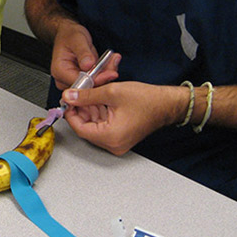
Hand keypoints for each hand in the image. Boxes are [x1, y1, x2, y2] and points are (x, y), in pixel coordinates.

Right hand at [51, 23, 120, 89]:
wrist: (69, 34)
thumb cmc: (70, 36)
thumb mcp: (77, 40)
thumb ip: (83, 53)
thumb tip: (88, 65)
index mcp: (60, 71)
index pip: (80, 83)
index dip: (97, 79)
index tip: (111, 73)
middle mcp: (64, 80)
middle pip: (88, 87)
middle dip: (104, 76)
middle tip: (115, 62)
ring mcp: (72, 81)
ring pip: (94, 85)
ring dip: (106, 74)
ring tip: (114, 59)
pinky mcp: (81, 80)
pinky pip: (95, 81)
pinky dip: (104, 73)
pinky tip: (111, 62)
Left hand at [62, 81, 182, 154]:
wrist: (168, 104)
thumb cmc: (148, 100)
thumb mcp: (111, 92)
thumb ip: (86, 95)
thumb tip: (69, 96)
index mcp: (110, 137)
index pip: (79, 128)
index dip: (71, 112)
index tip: (68, 100)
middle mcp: (113, 144)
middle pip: (86, 126)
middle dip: (81, 108)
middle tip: (79, 93)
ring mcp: (117, 141)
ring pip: (93, 124)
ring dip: (90, 108)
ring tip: (93, 92)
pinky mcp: (120, 136)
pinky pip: (102, 125)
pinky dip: (99, 111)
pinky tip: (101, 98)